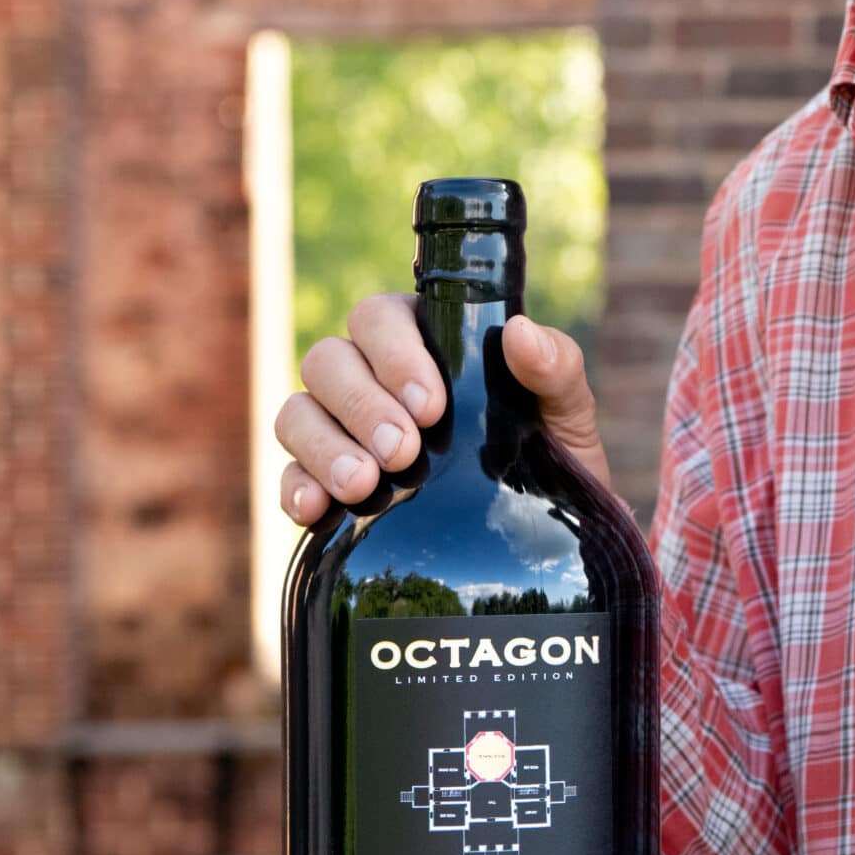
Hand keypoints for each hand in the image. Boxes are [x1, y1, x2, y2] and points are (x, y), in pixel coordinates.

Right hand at [275, 296, 610, 522]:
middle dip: (361, 406)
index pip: (378, 318)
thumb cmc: (550, 455)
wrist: (541, 537)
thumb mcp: (566, 413)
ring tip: (364, 485)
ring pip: (297, 413)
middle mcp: (371, 378)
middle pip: (328, 362)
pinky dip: (295, 488)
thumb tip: (520, 333)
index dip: (393, 354)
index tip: (431, 405)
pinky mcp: (326, 485)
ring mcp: (342, 432)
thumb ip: (555, 367)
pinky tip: (317, 511)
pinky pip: (289, 476)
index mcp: (422, 342)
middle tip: (404, 452)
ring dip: (323, 446)